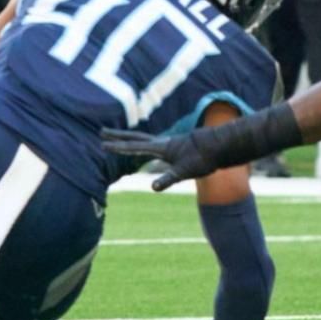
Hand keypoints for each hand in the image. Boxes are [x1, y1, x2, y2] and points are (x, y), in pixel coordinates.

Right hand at [100, 127, 215, 191]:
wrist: (218, 145)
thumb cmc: (202, 158)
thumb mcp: (184, 172)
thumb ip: (167, 179)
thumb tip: (153, 187)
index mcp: (160, 148)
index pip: (134, 147)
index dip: (118, 147)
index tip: (103, 144)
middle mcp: (161, 143)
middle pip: (134, 138)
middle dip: (117, 136)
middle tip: (102, 132)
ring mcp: (166, 144)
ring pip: (141, 140)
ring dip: (127, 139)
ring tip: (117, 139)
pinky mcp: (173, 147)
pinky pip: (151, 145)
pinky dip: (141, 145)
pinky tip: (143, 150)